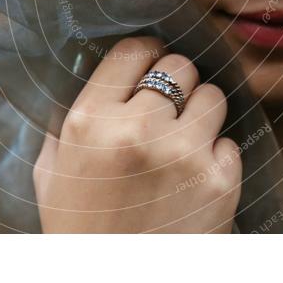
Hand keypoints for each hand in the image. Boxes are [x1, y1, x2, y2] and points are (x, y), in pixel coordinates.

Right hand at [32, 36, 241, 232]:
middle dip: (175, 84)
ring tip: (185, 140)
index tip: (149, 65)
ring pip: (214, 96)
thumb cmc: (79, 231)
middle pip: (180, 66)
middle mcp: (138, 130)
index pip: (134, 50)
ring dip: (200, 114)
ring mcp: (183, 155)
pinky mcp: (220, 182)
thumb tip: (99, 79)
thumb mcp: (52, 173)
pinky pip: (231, 143)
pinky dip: (217, 156)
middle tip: (167, 107)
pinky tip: (196, 177)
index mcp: (90, 121)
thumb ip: (68, 121)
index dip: (145, 55)